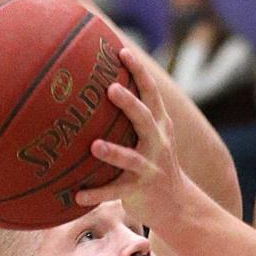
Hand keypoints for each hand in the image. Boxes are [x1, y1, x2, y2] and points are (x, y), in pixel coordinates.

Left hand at [76, 48, 186, 229]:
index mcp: (160, 125)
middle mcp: (158, 143)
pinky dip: (98, 194)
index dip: (138, 72)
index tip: (122, 51)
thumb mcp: (153, 135)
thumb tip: (101, 80)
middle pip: (145, 119)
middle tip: (111, 89)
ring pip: (131, 158)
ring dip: (113, 152)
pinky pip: (116, 192)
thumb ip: (136, 112)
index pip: (151, 93)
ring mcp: (150, 167)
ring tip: (95, 146)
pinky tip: (77, 196)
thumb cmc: (154, 161)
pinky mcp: (140, 190)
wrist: (178, 204)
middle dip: (129, 104)